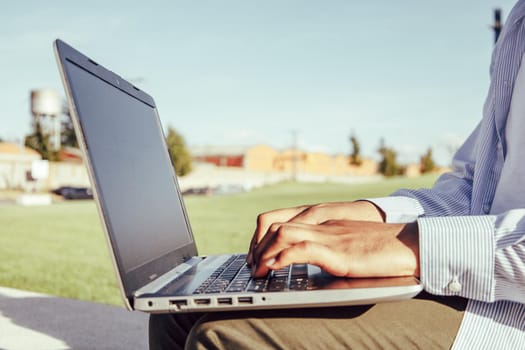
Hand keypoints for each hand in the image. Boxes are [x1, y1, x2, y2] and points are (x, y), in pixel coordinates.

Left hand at [250, 220, 419, 278]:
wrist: (411, 243)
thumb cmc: (384, 247)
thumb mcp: (349, 244)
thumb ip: (329, 248)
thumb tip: (312, 261)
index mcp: (324, 223)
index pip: (282, 221)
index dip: (263, 238)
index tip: (257, 257)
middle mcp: (322, 226)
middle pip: (276, 224)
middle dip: (257, 246)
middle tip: (252, 267)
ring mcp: (330, 237)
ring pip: (284, 233)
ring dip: (265, 252)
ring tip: (258, 270)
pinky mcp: (340, 252)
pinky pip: (303, 249)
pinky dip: (284, 257)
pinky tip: (276, 267)